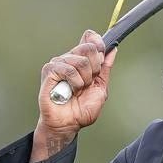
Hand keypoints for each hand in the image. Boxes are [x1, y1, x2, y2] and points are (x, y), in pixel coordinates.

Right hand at [31, 30, 116, 161]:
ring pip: (80, 60)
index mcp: (81, 60)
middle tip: (88, 83)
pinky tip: (70, 90)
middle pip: (88, 47)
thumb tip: (113, 50)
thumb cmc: (80, 109)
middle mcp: (69, 58)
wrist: (68, 124)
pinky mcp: (49, 71)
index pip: (90, 38)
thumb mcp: (100, 87)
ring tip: (77, 90)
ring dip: (84, 79)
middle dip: (94, 68)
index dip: (98, 44)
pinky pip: (68, 68)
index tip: (101, 59)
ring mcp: (58, 63)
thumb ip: (105, 68)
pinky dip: (74, 82)